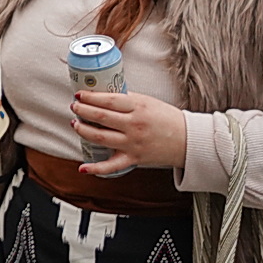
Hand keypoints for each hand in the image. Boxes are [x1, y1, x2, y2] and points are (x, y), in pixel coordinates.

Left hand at [71, 91, 187, 173]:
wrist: (188, 140)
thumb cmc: (168, 119)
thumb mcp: (147, 102)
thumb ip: (126, 99)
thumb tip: (103, 94)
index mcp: (138, 108)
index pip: (108, 100)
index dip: (89, 97)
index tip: (79, 94)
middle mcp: (134, 126)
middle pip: (100, 117)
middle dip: (82, 110)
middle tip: (74, 106)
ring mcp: (133, 143)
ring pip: (101, 137)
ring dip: (83, 130)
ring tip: (76, 123)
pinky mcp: (134, 159)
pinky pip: (112, 166)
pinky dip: (96, 168)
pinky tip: (83, 167)